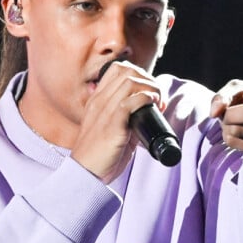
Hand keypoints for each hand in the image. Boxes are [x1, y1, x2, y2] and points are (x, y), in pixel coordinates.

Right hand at [71, 61, 165, 183]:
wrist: (85, 174)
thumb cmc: (98, 156)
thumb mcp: (109, 129)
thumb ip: (125, 119)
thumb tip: (148, 114)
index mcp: (96, 100)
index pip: (117, 69)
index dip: (138, 75)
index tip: (149, 92)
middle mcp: (99, 102)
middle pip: (126, 71)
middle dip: (148, 80)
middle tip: (158, 98)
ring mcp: (104, 112)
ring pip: (130, 81)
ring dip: (151, 88)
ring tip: (158, 103)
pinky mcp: (112, 125)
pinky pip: (131, 101)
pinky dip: (147, 99)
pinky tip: (153, 107)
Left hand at [210, 78, 242, 186]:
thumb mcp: (233, 91)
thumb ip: (221, 96)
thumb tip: (214, 113)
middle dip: (230, 113)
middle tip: (228, 112)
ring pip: (239, 129)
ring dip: (226, 125)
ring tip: (234, 122)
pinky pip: (236, 143)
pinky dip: (227, 137)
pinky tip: (234, 133)